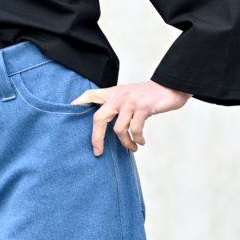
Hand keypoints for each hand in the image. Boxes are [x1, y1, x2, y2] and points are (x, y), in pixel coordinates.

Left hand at [71, 80, 190, 155]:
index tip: (67, 115)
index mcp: (113, 93)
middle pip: (99, 118)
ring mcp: (130, 101)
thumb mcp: (129, 96)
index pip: (89, 95)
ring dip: (125, 143)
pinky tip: (141, 142)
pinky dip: (138, 139)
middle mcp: (118, 96)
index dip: (77, 104)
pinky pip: (135, 129)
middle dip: (96, 138)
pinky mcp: (143, 107)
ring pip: (119, 129)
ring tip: (132, 148)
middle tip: (98, 152)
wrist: (171, 86)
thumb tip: (106, 127)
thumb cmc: (148, 95)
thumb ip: (116, 105)